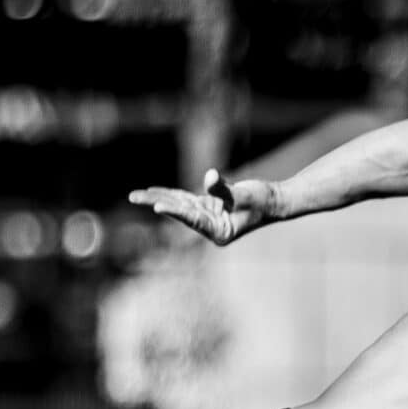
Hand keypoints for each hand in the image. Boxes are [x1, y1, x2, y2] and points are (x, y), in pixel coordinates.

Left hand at [127, 169, 279, 245]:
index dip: (175, 212)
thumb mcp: (246, 195)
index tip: (156, 207)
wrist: (274, 202)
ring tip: (135, 195)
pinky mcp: (208, 207)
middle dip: (156, 203)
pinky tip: (154, 192)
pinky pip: (184, 200)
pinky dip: (171, 194)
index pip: (192, 219)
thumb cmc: (264, 201)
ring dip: (158, 198)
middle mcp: (209, 227)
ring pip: (178, 205)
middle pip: (178, 212)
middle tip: (133, 196)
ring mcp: (207, 217)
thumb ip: (225, 189)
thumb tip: (209, 176)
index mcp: (219, 231)